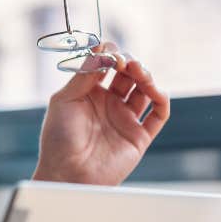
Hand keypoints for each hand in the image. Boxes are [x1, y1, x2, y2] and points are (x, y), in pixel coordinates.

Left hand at [32, 42, 169, 185]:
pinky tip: (154, 91)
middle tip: (125, 62)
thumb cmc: (58, 138)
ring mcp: (124, 119)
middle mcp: (108, 104)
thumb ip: (84, 75)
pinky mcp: (139, 135)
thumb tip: (101, 49)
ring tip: (138, 71)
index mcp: (89, 93)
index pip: (107, 66)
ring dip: (146, 76)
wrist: (66, 173)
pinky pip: (158, 114)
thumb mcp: (65, 100)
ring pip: (145, 90)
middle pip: (128, 74)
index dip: (110, 55)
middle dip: (130, 62)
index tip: (109, 52)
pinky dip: (162, 99)